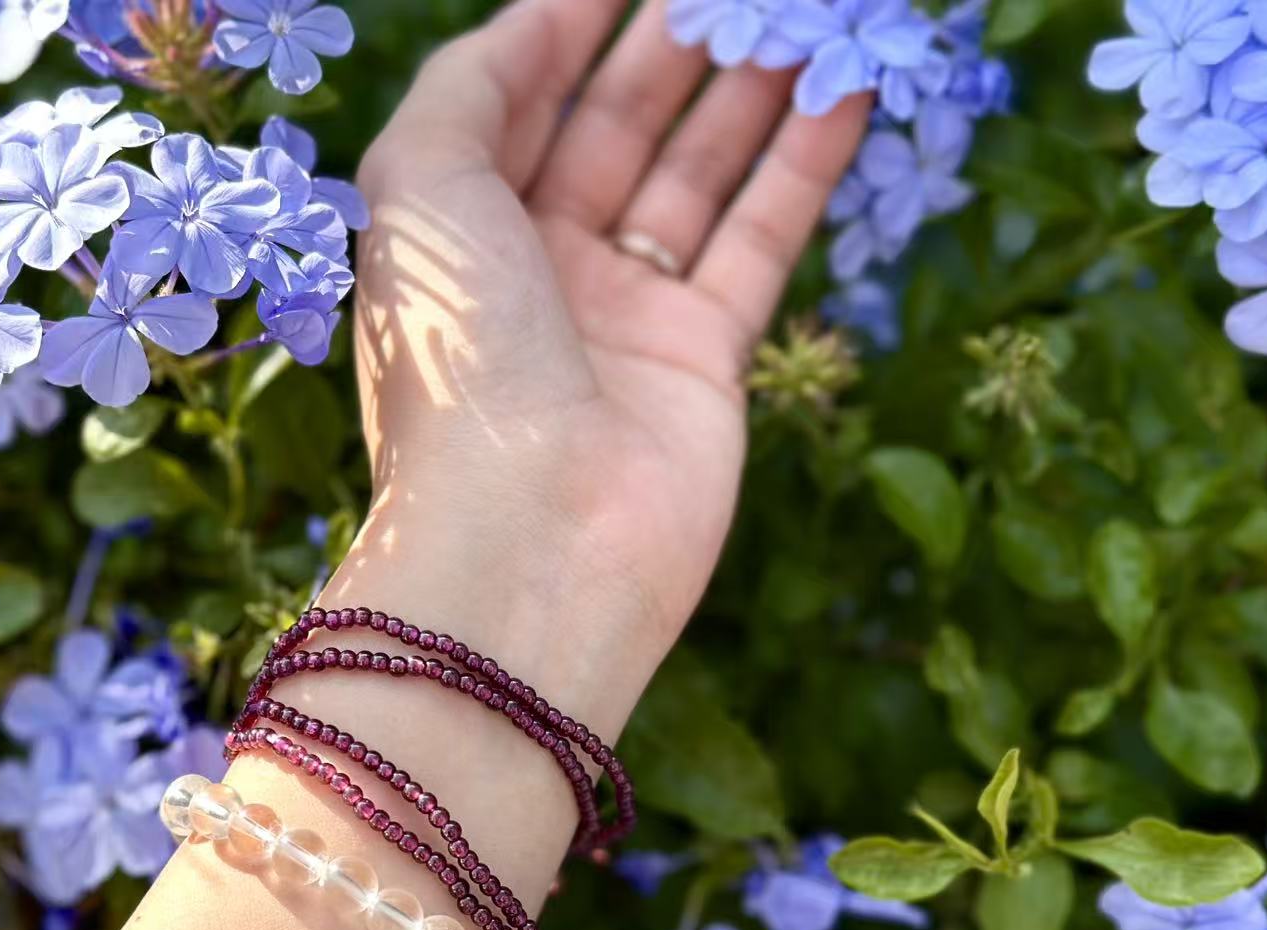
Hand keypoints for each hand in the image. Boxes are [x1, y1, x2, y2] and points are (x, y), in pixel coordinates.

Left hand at [339, 0, 867, 726]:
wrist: (533, 541)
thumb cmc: (457, 354)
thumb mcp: (419, 189)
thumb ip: (470, 85)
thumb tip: (536, 17)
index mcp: (458, 232)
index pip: (520, 102)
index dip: (570, 25)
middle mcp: (538, 268)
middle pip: (615, 128)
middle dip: (677, 47)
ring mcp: (624, 315)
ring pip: (696, 174)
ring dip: (749, 90)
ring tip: (806, 15)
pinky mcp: (705, 358)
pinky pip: (759, 238)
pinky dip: (803, 165)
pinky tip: (847, 91)